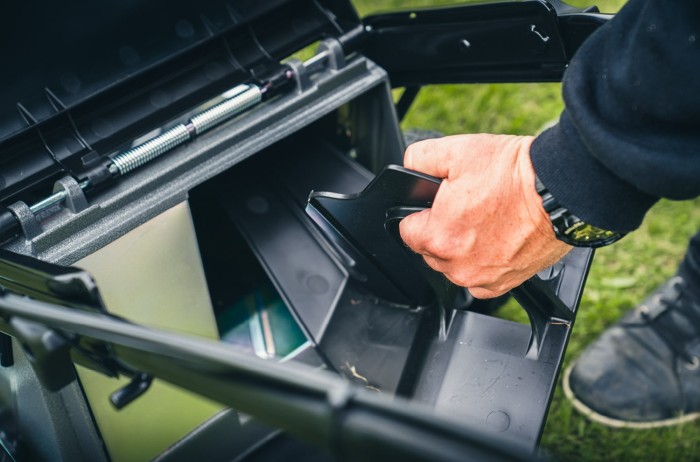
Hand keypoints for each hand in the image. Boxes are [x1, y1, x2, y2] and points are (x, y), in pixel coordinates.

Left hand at [399, 134, 571, 298]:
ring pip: (455, 266)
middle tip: (467, 206)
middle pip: (431, 250)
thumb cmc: (514, 174)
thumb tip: (408, 168)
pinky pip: (481, 279)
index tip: (439, 203)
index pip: (407, 230)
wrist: (561, 190)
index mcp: (438, 237)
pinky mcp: (505, 284)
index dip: (421, 212)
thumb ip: (419, 160)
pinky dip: (485, 262)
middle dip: (442, 229)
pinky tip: (498, 238)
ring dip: (463, 248)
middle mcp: (457, 266)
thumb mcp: (456, 151)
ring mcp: (482, 278)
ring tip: (486, 219)